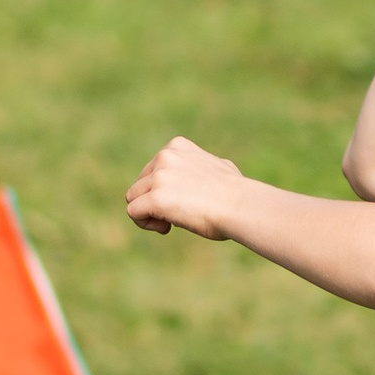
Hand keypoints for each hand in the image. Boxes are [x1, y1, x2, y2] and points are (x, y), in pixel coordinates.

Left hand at [127, 137, 247, 238]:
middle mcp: (165, 157)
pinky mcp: (155, 198)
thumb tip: (204, 171)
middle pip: (140, 183)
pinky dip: (145, 223)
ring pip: (133, 198)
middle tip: (176, 214)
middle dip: (152, 200)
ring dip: (148, 213)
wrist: (241, 205)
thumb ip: (200, 166)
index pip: (152, 169)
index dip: (161, 189)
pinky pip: (133, 212)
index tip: (181, 200)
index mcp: (177, 146)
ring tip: (170, 223)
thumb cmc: (236, 192)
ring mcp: (159, 177)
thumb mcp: (218, 167)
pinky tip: (166, 228)